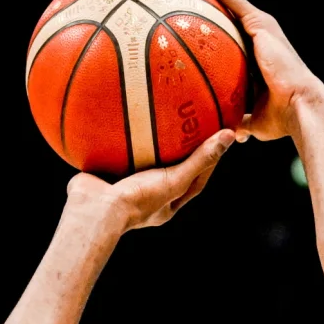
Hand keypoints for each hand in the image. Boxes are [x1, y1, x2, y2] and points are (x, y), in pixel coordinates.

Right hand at [67, 130, 234, 231]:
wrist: (93, 209)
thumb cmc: (139, 200)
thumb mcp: (176, 179)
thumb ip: (200, 159)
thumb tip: (230, 135)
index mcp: (167, 203)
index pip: (196, 178)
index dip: (208, 159)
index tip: (217, 137)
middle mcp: (149, 195)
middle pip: (169, 168)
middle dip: (178, 148)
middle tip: (188, 122)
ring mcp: (127, 186)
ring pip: (142, 160)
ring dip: (148, 141)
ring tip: (157, 114)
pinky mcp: (107, 175)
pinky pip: (118, 153)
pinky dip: (122, 137)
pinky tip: (124, 115)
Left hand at [171, 0, 323, 141]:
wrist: (300, 108)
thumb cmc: (280, 118)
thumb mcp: (252, 119)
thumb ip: (239, 119)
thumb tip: (229, 133)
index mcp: (255, 52)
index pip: (225, 29)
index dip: (206, 15)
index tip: (184, 6)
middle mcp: (257, 33)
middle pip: (221, 4)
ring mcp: (258, 24)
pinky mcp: (258, 21)